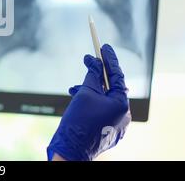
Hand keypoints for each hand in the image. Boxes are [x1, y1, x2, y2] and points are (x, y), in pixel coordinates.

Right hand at [47, 44, 130, 160]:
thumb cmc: (78, 121)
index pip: (116, 75)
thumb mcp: (85, 92)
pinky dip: (90, 102)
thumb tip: (95, 60)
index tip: (104, 46)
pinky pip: (101, 110)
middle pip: (110, 87)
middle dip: (96, 75)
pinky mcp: (109, 130)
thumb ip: (92, 75)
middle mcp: (124, 114)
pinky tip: (78, 100)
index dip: (109, 59)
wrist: (71, 149)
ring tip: (74, 89)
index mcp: (122, 104)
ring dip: (89, 90)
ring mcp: (117, 124)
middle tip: (87, 60)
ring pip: (104, 99)